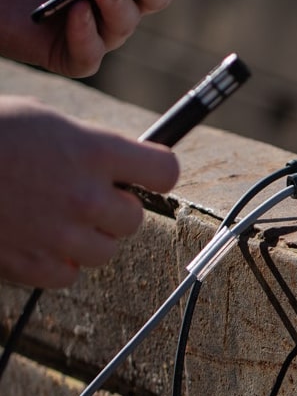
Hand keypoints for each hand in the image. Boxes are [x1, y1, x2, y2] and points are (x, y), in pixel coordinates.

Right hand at [0, 96, 179, 287]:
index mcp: (94, 152)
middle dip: (114, 209)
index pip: (164, 172)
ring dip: (88, 237)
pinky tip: (34, 237)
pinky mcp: (32, 265)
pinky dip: (56, 262)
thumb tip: (122, 162)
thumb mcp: (45, 121)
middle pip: (134, 218)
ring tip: (53, 215)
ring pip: (105, 250)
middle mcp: (85, 196)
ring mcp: (60, 234)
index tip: (144, 174)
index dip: (156, 173)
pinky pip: (69, 274)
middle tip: (83, 195)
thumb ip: (91, 146)